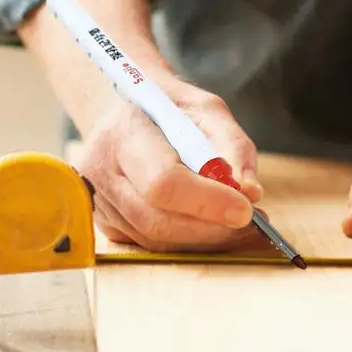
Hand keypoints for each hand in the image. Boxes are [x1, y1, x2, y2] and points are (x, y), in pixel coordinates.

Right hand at [76, 83, 264, 251]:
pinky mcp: (106, 222)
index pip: (163, 182)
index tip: (245, 209)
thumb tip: (250, 193)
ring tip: (238, 226)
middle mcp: (102, 170)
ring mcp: (100, 201)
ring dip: (204, 240)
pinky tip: (210, 227)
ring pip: (155, 239)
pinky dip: (186, 242)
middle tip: (252, 224)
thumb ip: (232, 146)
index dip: (207, 202)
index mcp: (124, 133)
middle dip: (211, 229)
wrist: (121, 110)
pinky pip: (149, 244)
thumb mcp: (206, 108)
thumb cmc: (165, 107)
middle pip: (157, 220)